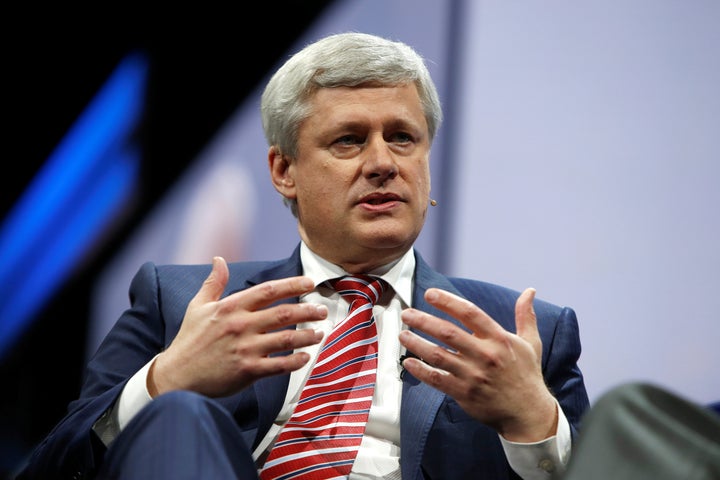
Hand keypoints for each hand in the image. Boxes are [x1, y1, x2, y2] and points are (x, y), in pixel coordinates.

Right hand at [148, 256, 325, 397]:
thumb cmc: (189, 341)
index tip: (309, 283)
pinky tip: (306, 357)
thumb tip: (219, 259)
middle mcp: (240, 325)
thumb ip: (213, 283)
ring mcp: (245, 348)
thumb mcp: (198, 307)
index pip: (268, 290)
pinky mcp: (248, 371)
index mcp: (230, 307)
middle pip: (283, 313)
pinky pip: (279, 365)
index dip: (292, 284)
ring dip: (307, 335)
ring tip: (320, 333)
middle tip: (322, 310)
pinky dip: (296, 360)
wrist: (177, 376)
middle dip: (308, 310)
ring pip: (286, 338)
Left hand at [399, 287, 557, 441]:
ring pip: (438, 355)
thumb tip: (529, 291)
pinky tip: (408, 362)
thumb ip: (525, 316)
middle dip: (423, 320)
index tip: (430, 294)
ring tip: (402, 335)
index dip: (448, 301)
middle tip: (407, 314)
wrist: (528, 413)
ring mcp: (473, 375)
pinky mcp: (464, 393)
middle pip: (448, 332)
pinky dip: (421, 371)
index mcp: (499, 339)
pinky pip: (437, 379)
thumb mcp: (530, 343)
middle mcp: (485, 355)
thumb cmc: (526, 375)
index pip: (470, 313)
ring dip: (417, 343)